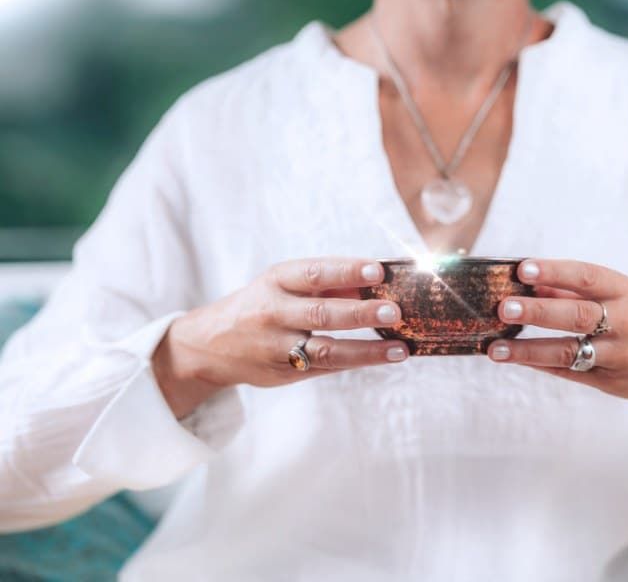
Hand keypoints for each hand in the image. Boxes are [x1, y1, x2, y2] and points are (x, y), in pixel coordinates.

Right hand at [152, 257, 409, 417]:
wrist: (210, 345)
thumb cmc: (264, 304)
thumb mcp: (285, 284)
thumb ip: (328, 283)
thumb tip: (378, 283)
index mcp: (276, 281)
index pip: (314, 272)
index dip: (347, 271)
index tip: (378, 271)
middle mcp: (274, 312)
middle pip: (321, 313)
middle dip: (360, 313)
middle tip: (395, 311)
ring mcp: (278, 346)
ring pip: (326, 350)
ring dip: (367, 349)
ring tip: (400, 348)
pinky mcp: (285, 372)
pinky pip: (326, 368)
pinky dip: (358, 362)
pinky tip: (385, 358)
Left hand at [487, 259, 627, 432]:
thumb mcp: (617, 294)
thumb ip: (573, 290)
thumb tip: (527, 280)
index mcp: (624, 292)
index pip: (586, 277)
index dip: (554, 272)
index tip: (522, 269)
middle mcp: (623, 323)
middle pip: (578, 316)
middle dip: (538, 312)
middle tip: (503, 307)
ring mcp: (616, 356)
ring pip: (570, 352)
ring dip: (528, 350)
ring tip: (495, 348)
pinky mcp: (608, 381)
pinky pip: (569, 372)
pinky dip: (539, 365)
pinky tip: (513, 359)